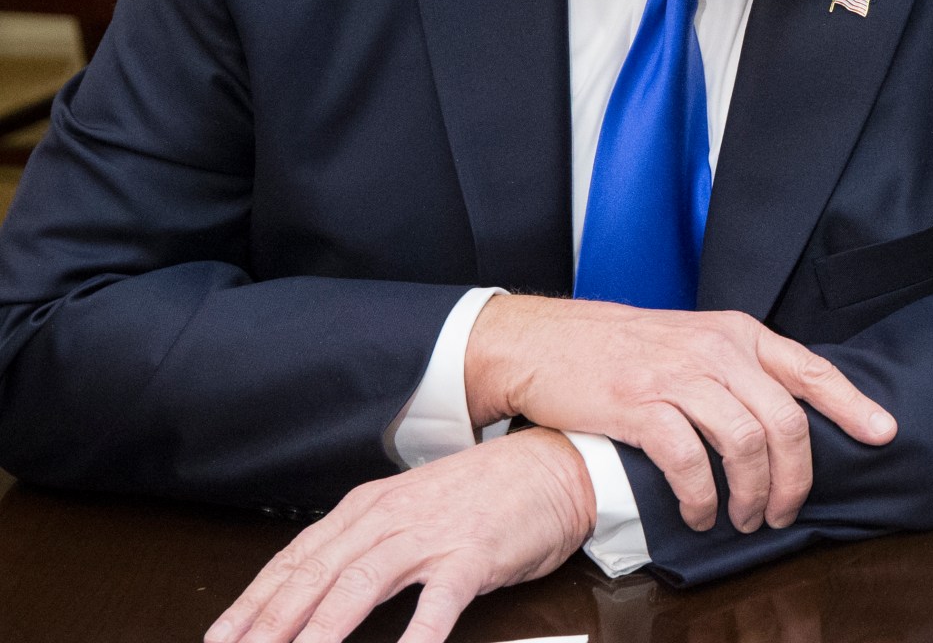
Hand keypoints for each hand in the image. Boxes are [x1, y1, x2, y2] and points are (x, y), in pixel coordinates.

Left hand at [206, 427, 593, 642]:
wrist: (554, 464)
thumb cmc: (486, 495)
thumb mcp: (413, 510)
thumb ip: (368, 543)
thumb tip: (320, 586)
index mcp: (369, 509)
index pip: (295, 559)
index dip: (252, 601)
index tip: (220, 636)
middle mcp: (390, 519)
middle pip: (314, 575)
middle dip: (269, 622)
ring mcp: (431, 535)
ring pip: (359, 585)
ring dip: (322, 629)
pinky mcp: (473, 554)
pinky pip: (438, 601)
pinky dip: (416, 634)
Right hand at [462, 295, 894, 534]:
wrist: (546, 341)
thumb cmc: (625, 348)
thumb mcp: (696, 341)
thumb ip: (741, 370)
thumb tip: (788, 415)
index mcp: (739, 334)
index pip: (811, 369)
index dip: (852, 404)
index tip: (883, 433)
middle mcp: (717, 351)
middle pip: (786, 421)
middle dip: (795, 478)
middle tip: (784, 511)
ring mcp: (679, 376)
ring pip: (746, 443)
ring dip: (752, 494)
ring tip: (743, 518)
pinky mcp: (640, 405)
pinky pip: (690, 460)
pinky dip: (703, 496)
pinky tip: (702, 513)